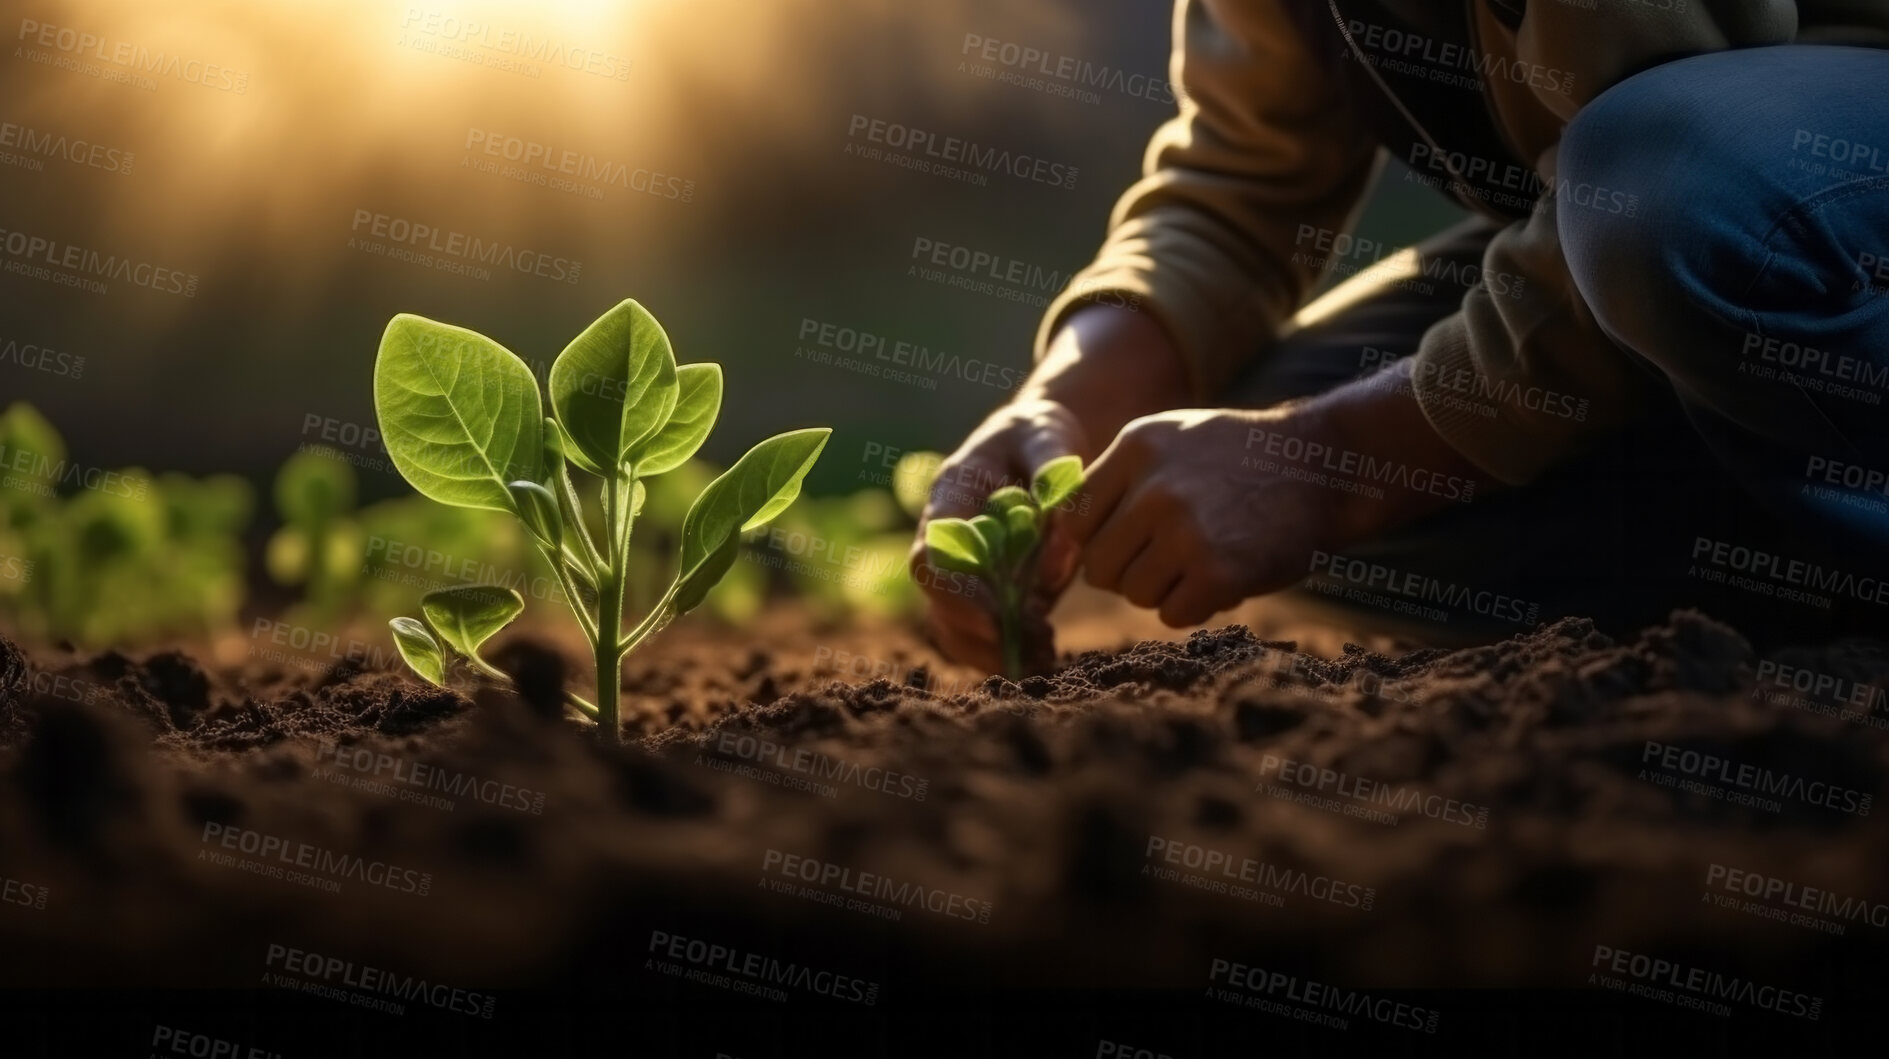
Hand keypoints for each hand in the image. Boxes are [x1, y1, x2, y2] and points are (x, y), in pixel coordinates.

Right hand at [909, 398, 1088, 673]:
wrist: (1042, 442)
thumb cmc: (1042, 434)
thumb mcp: (1051, 439)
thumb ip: (1053, 488)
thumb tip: (1050, 564)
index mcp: (950, 496)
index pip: (931, 555)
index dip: (956, 592)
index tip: (998, 615)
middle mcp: (945, 537)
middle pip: (937, 600)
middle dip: (981, 630)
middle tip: (1037, 640)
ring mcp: (962, 567)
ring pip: (951, 626)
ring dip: (993, 650)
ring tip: (1046, 653)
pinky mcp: (985, 589)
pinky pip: (976, 635)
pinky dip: (1006, 653)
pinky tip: (1046, 652)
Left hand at [1068, 362, 1496, 625]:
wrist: (1326, 468)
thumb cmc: (1242, 461)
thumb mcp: (1173, 439)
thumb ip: (1117, 478)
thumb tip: (1060, 536)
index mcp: (1135, 448)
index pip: (1075, 520)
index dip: (1099, 540)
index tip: (1130, 543)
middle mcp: (1153, 486)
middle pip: (1098, 565)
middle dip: (1129, 572)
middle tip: (1171, 558)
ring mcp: (1185, 529)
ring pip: (1133, 593)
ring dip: (1165, 589)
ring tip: (1204, 559)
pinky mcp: (1218, 570)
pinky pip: (1173, 614)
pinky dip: (1196, 607)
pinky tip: (1223, 578)